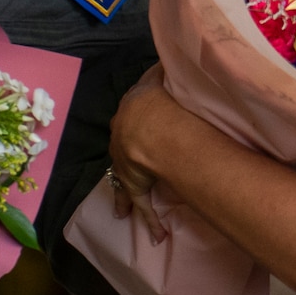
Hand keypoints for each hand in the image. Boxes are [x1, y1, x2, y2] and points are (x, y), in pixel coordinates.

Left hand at [106, 65, 182, 242]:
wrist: (150, 125)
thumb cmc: (161, 100)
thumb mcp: (161, 81)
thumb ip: (166, 71)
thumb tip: (173, 57)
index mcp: (129, 114)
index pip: (132, 115)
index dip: (139, 119)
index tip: (145, 125)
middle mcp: (122, 140)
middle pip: (123, 146)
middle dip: (129, 153)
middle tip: (141, 158)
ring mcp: (125, 166)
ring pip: (126, 181)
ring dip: (128, 192)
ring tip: (127, 207)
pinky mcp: (135, 188)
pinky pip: (143, 207)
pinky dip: (150, 222)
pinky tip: (157, 236)